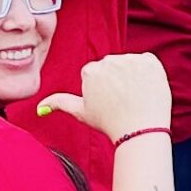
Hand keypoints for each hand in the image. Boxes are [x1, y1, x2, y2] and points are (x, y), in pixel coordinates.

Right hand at [38, 52, 171, 140]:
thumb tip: (39, 107)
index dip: (104, 90)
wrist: (140, 131)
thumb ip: (59, 103)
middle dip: (118, 80)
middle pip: (114, 67)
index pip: (97, 73)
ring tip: (135, 98)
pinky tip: (146, 90)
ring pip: (131, 65)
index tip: (110, 103)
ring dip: (133, 77)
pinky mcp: (150, 61)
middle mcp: (109, 60)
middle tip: (123, 101)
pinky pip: (148, 62)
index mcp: (90, 70)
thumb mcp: (81, 113)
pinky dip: (149, 74)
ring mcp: (131, 59)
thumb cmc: (110, 124)